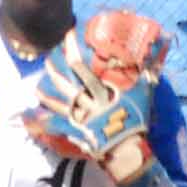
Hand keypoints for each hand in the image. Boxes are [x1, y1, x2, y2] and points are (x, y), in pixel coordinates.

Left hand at [23, 10, 167, 167]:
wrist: (126, 150)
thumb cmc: (135, 122)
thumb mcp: (143, 97)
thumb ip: (147, 78)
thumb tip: (155, 64)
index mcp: (99, 91)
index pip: (81, 67)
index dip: (71, 50)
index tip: (66, 36)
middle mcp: (86, 102)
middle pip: (64, 84)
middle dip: (54, 71)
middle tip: (46, 59)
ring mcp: (78, 118)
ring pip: (57, 104)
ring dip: (45, 96)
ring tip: (35, 89)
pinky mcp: (74, 133)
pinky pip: (55, 128)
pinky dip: (41, 125)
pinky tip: (31, 121)